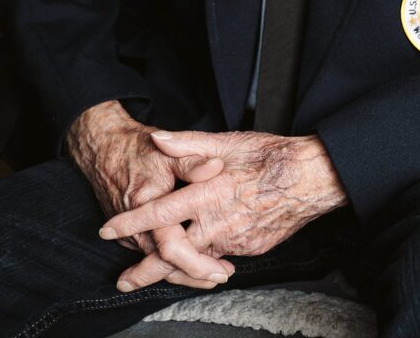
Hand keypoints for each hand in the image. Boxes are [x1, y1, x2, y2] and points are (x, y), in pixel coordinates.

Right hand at [67, 101, 233, 288]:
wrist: (103, 148)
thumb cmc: (138, 148)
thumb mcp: (168, 151)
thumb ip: (193, 161)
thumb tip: (216, 167)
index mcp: (146, 207)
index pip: (172, 249)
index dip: (198, 264)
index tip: (222, 271)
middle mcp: (135, 228)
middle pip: (166, 265)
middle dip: (195, 275)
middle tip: (224, 275)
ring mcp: (130, 234)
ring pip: (158, 263)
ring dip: (184, 269)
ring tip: (214, 272)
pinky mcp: (129, 234)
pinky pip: (151, 254)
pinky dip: (171, 260)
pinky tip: (193, 257)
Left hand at [99, 129, 347, 291]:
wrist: (312, 177)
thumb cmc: (270, 154)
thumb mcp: (227, 141)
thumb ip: (188, 143)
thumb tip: (157, 138)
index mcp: (209, 192)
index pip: (160, 212)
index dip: (131, 223)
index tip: (107, 230)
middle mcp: (219, 221)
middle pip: (173, 254)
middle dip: (145, 271)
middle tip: (124, 281)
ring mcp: (236, 239)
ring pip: (197, 259)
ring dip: (175, 268)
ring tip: (156, 274)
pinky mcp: (251, 249)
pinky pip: (222, 255)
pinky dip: (208, 257)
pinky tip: (201, 254)